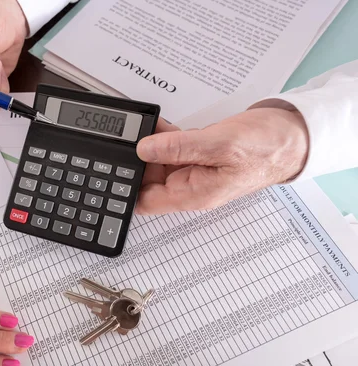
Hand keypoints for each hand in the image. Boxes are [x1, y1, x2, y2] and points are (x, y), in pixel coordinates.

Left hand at [135, 108, 308, 213]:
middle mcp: (192, 185)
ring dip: (151, 143)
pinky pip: (175, 147)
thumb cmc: (268, 147)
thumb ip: (179, 147)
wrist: (295, 135)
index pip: (145, 200)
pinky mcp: (201, 154)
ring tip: (141, 124)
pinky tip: (160, 123)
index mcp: (194, 194)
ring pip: (160, 159)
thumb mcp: (219, 144)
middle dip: (136, 158)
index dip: (126, 187)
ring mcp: (196, 169)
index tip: (112, 168)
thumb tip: (143, 149)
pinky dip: (166, 135)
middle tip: (124, 136)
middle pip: (149, 178)